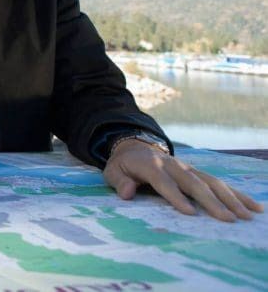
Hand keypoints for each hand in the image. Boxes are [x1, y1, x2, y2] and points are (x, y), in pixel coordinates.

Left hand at [103, 139, 263, 221]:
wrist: (135, 147)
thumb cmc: (124, 165)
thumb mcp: (113, 171)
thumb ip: (119, 181)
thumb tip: (127, 192)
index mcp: (151, 165)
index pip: (164, 182)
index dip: (176, 197)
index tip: (191, 213)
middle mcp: (174, 165)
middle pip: (194, 183)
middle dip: (211, 201)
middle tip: (227, 219)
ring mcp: (188, 168)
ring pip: (212, 182)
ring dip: (230, 199)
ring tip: (246, 215)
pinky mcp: (198, 173)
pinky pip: (219, 183)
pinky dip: (237, 194)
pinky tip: (254, 206)